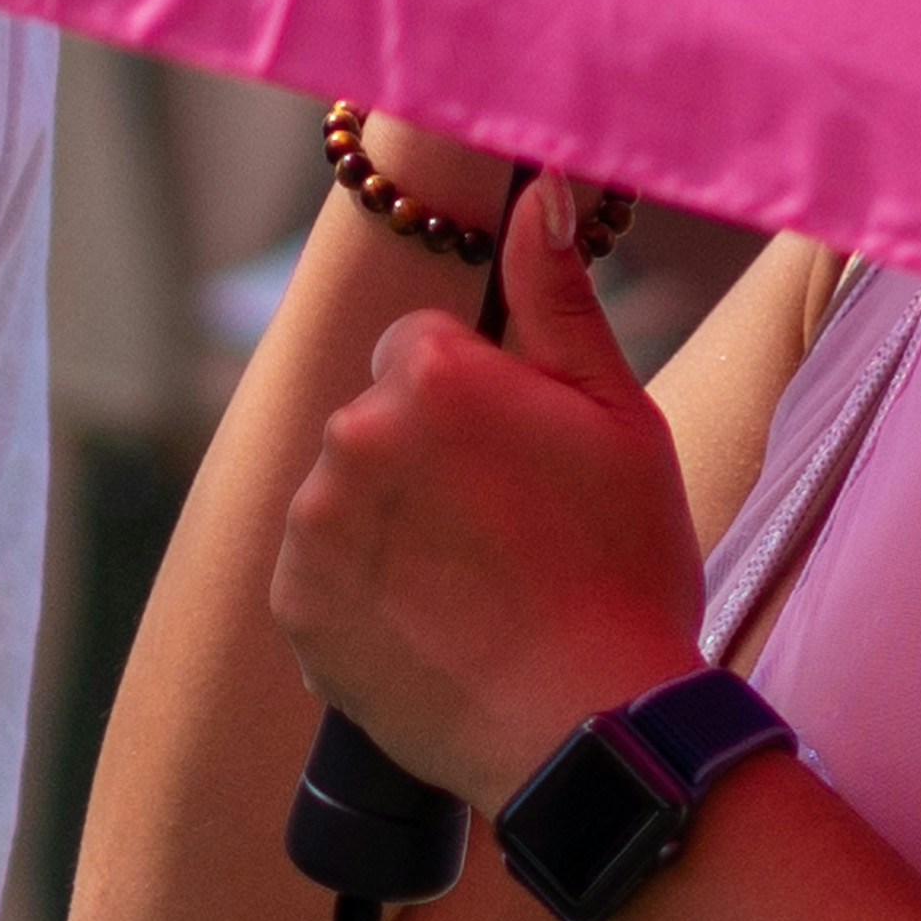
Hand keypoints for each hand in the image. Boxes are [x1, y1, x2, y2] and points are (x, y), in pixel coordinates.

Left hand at [271, 176, 707, 802]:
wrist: (591, 728)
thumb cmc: (624, 569)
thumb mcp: (620, 417)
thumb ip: (560, 298)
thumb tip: (536, 191)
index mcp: (430, 376)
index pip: (419, 352)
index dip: (475, 403)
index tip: (519, 463)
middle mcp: (352, 437)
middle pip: (376, 423)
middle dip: (425, 462)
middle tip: (505, 534)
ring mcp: (315, 527)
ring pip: (343, 498)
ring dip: (390, 529)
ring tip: (471, 590)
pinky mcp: (295, 608)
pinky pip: (318, 576)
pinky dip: (362, 597)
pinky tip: (432, 628)